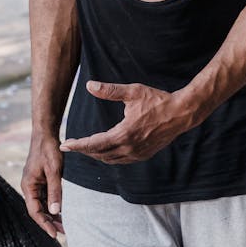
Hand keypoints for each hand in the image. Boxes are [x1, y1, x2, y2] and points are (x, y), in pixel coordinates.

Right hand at [22, 133, 64, 236]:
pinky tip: (63, 212)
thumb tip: (55, 212)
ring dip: (52, 216)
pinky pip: (46, 198)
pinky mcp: (41, 181)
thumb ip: (55, 191)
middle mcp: (30, 187)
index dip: (45, 224)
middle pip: (38, 210)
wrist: (46, 134)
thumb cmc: (48, 150)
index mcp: (28, 186)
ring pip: (43, 205)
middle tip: (63, 233)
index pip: (35, 211)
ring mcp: (35, 184)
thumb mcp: (54, 171)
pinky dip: (54, 206)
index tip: (55, 234)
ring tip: (64, 226)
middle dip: (50, 222)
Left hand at [59, 81, 201, 163]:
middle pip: (99, 154)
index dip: (78, 145)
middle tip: (71, 145)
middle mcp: (130, 148)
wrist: (181, 113)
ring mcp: (137, 154)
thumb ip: (109, 90)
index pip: (94, 144)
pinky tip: (104, 152)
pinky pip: (121, 160)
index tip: (64, 145)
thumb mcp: (133, 92)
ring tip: (84, 148)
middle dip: (83, 150)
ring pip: (110, 160)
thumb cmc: (157, 101)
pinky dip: (109, 157)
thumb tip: (89, 85)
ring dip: (96, 155)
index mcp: (124, 134)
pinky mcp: (144, 155)